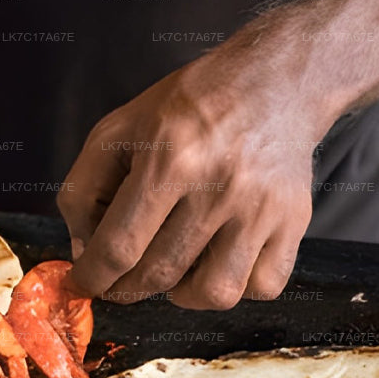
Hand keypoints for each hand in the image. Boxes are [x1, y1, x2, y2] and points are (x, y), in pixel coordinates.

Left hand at [58, 41, 331, 309]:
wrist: (273, 83)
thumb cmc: (188, 109)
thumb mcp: (118, 128)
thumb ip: (84, 190)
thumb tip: (85, 254)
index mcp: (169, 158)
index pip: (119, 246)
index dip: (93, 276)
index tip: (85, 283)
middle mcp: (219, 185)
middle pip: (159, 273)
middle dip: (127, 287)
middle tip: (121, 278)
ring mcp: (262, 208)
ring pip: (214, 293)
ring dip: (182, 294)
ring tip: (173, 269)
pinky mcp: (294, 222)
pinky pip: (261, 287)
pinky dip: (235, 287)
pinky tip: (217, 261)